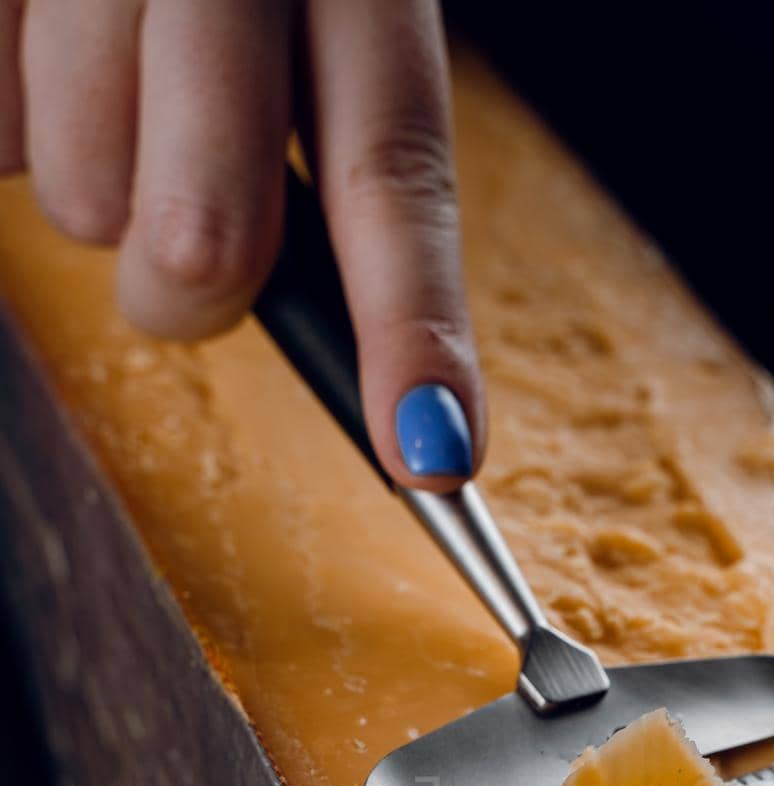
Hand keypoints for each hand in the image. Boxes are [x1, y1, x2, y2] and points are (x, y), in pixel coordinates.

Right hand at [0, 0, 483, 489]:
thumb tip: (317, 343)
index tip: (433, 454)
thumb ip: (323, 153)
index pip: (393, 170)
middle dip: (193, 283)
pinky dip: (15, 123)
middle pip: (210, 239)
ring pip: (84, 203)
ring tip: (101, 70)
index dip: (413, 326)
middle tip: (185, 239)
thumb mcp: (306, 18)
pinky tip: (41, 48)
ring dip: (94, 181)